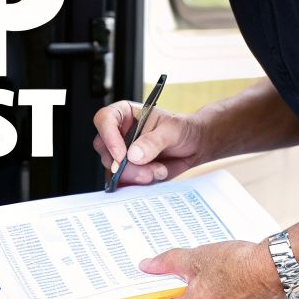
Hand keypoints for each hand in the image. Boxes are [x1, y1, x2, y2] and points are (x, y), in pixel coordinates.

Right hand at [92, 100, 206, 186]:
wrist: (194, 146)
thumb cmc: (183, 129)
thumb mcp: (172, 130)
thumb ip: (153, 141)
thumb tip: (133, 155)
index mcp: (125, 114)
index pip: (104, 120)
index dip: (109, 137)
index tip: (122, 155)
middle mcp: (119, 133)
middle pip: (104, 149)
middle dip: (124, 165)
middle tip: (146, 171)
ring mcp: (122, 153)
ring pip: (113, 169)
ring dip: (135, 175)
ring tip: (158, 171)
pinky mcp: (128, 170)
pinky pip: (122, 181)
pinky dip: (136, 184)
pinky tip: (154, 177)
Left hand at [137, 240, 284, 298]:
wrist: (279, 268)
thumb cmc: (243, 263)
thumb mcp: (198, 256)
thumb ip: (170, 262)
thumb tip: (149, 267)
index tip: (148, 289)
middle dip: (181, 291)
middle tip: (184, 271)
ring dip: (203, 293)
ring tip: (213, 271)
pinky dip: (223, 298)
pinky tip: (230, 280)